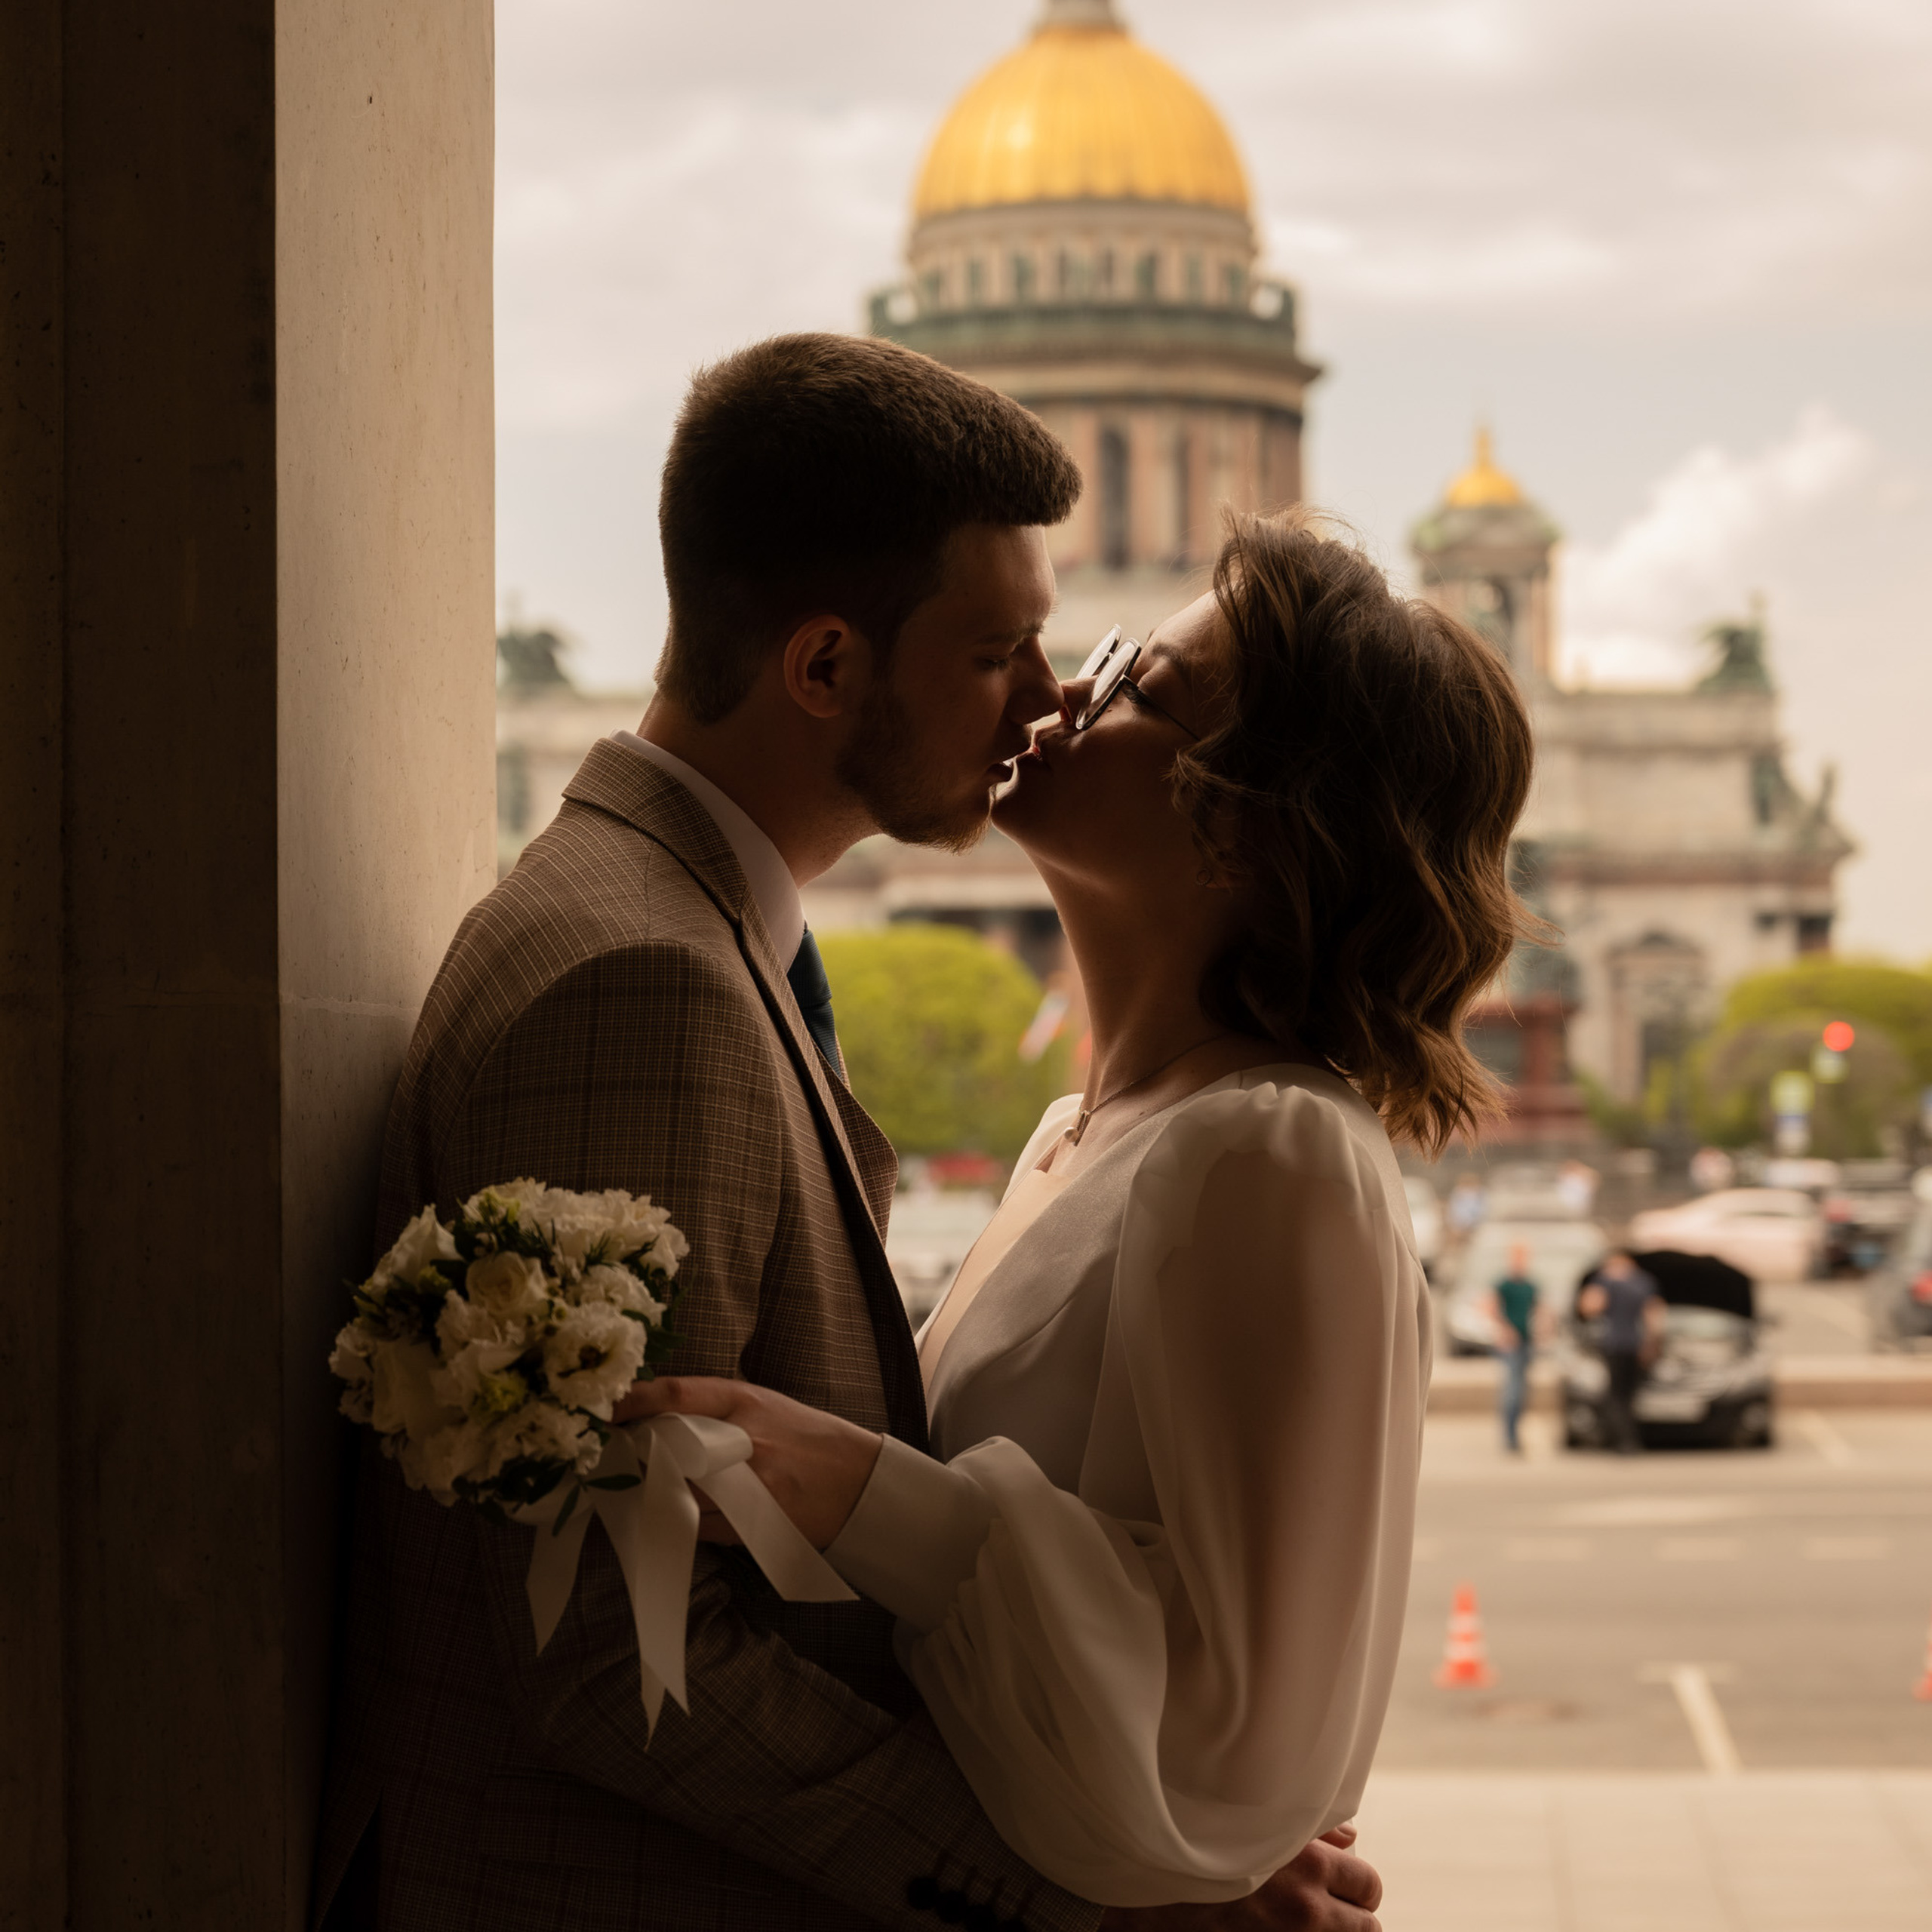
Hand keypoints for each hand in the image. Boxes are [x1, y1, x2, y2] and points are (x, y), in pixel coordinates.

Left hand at [613, 1375, 883, 1550]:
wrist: (858, 1482)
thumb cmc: (807, 1438)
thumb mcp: (765, 1406)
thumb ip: (716, 1408)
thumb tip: (656, 1416)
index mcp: (745, 1401)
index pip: (677, 1394)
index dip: (633, 1400)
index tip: (602, 1408)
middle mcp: (745, 1440)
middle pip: (669, 1450)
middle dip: (635, 1458)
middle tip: (607, 1460)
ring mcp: (751, 1486)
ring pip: (681, 1495)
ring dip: (651, 1496)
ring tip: (629, 1492)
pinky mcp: (756, 1525)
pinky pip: (703, 1528)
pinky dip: (682, 1525)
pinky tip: (666, 1520)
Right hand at [1097, 1826, 1380, 1931]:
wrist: (1142, 1896)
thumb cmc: (1196, 1844)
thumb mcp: (1251, 1821)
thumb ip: (1307, 1825)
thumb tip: (1349, 1835)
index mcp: (1304, 1861)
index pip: (1367, 1882)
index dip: (1355, 1882)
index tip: (1339, 1881)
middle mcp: (1304, 1907)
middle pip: (1368, 1926)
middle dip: (1352, 1916)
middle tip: (1328, 1908)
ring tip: (1307, 1921)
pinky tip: (1282, 1930)